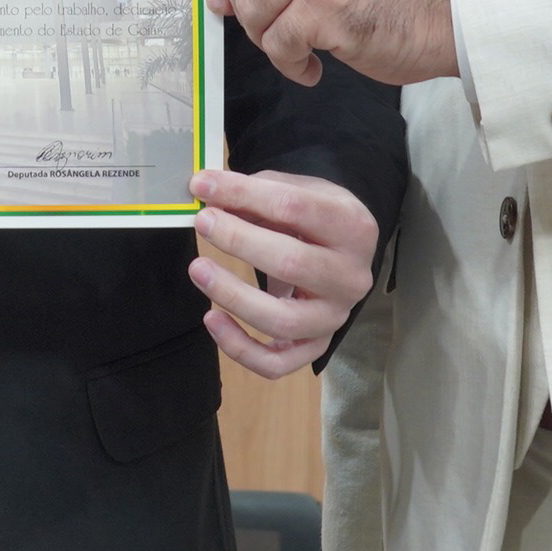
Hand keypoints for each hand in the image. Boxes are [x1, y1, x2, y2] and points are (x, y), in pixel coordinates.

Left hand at [187, 168, 377, 376]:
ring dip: (233, 296)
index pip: (294, 208)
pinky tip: (212, 318)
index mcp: (353, 227)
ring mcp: (335, 317)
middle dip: (239, 241)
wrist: (344, 247)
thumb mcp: (295, 190)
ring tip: (198, 268)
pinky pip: (277, 364)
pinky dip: (240, 349)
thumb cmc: (314, 214)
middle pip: (292, 264)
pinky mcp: (316, 345)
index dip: (244, 194)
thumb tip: (208, 195)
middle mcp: (351, 277)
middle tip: (202, 222)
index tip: (202, 186)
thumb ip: (254, 193)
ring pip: (283, 322)